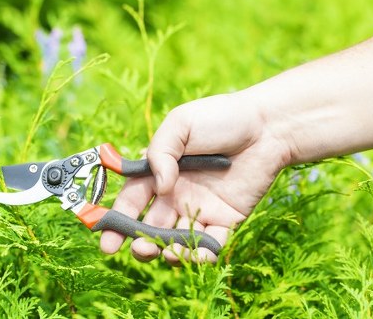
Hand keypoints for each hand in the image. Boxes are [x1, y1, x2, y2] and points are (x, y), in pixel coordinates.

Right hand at [99, 93, 290, 262]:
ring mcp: (200, 209)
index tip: (106, 240)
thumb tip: (160, 187)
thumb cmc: (221, 119)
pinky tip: (195, 254)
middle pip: (151, 227)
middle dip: (140, 243)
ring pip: (177, 241)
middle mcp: (177, 195)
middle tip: (140, 250)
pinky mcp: (226, 220)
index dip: (117, 221)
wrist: (266, 127)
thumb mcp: (181, 124)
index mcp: (161, 173)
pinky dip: (200, 254)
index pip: (133, 201)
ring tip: (167, 252)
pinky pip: (210, 243)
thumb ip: (161, 152)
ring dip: (168, 253)